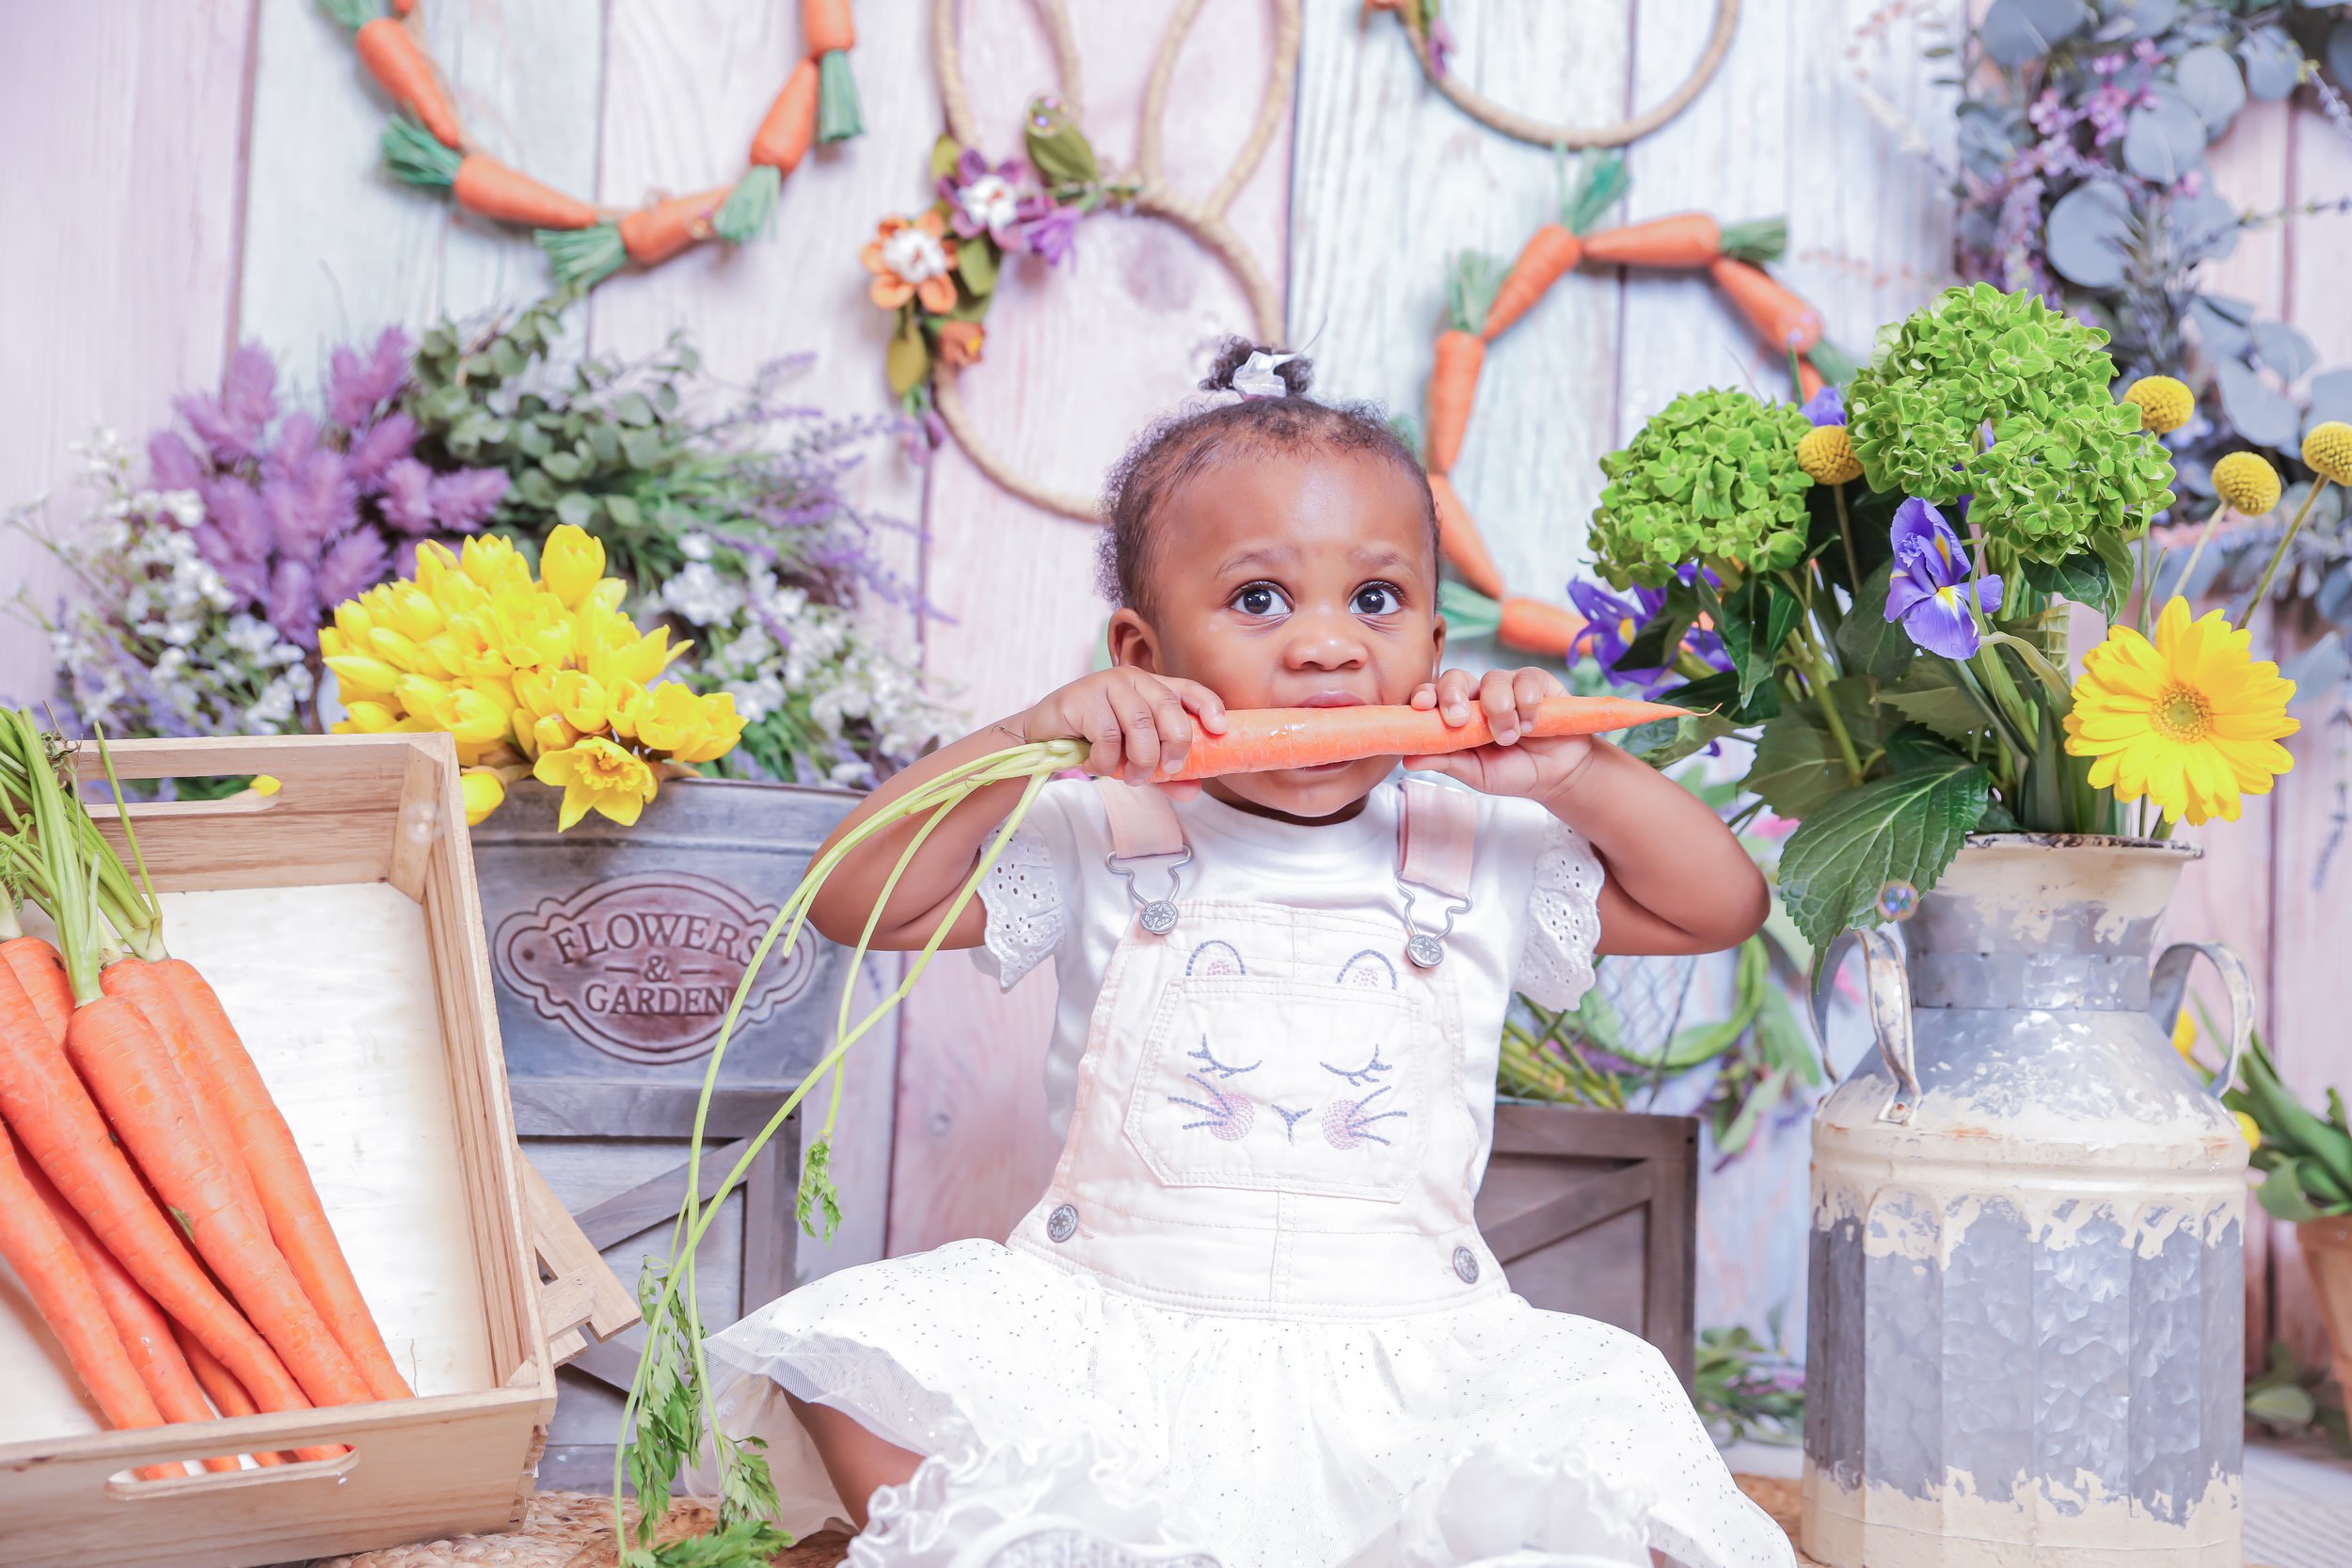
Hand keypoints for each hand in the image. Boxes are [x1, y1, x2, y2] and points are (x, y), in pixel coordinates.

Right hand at [1017, 669, 1226, 786]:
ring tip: (1130, 777)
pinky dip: (1106, 761)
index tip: (1219, 729)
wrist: (1041, 736)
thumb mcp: (1135, 759)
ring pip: (1139, 724)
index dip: (1208, 705)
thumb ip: (1164, 773)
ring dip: (1140, 760)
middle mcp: (1132, 679)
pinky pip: (1107, 736)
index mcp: (1151, 687)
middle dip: (1174, 745)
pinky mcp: (1082, 697)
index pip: (1188, 689)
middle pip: (1168, 708)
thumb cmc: (1094, 742)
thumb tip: (1194, 791)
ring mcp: (1106, 684)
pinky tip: (1095, 765)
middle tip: (1167, 770)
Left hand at [1403, 666, 1597, 802]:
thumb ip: (1445, 762)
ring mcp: (1507, 685)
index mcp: (1458, 714)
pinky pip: (1526, 679)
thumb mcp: (1475, 772)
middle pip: (1456, 677)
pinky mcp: (1537, 681)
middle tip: (1459, 720)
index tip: (1421, 706)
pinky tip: (1532, 725)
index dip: (1425, 695)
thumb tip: (1407, 760)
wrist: (1557, 776)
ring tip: (1510, 737)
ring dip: (1499, 711)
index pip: (1434, 695)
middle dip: (1453, 695)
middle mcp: (1479, 695)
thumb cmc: (1512, 772)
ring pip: (1493, 679)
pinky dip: (1527, 704)